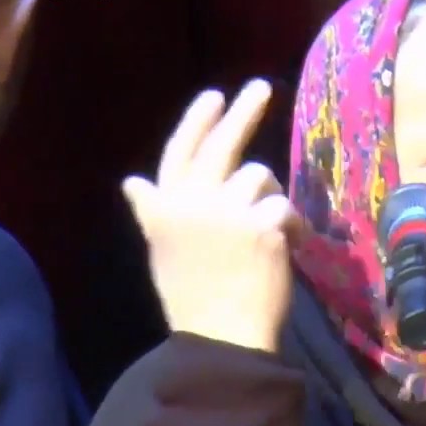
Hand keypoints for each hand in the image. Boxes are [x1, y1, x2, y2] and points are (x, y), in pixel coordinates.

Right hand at [122, 79, 301, 352]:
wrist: (220, 337)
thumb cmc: (195, 299)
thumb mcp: (164, 251)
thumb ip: (155, 211)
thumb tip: (133, 182)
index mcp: (165, 209)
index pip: (180, 154)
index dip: (197, 123)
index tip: (214, 95)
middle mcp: (192, 203)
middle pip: (223, 147)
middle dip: (243, 112)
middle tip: (261, 87)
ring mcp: (228, 212)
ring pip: (261, 179)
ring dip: (272, 199)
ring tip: (270, 233)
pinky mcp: (263, 225)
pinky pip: (286, 209)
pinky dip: (293, 228)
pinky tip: (286, 252)